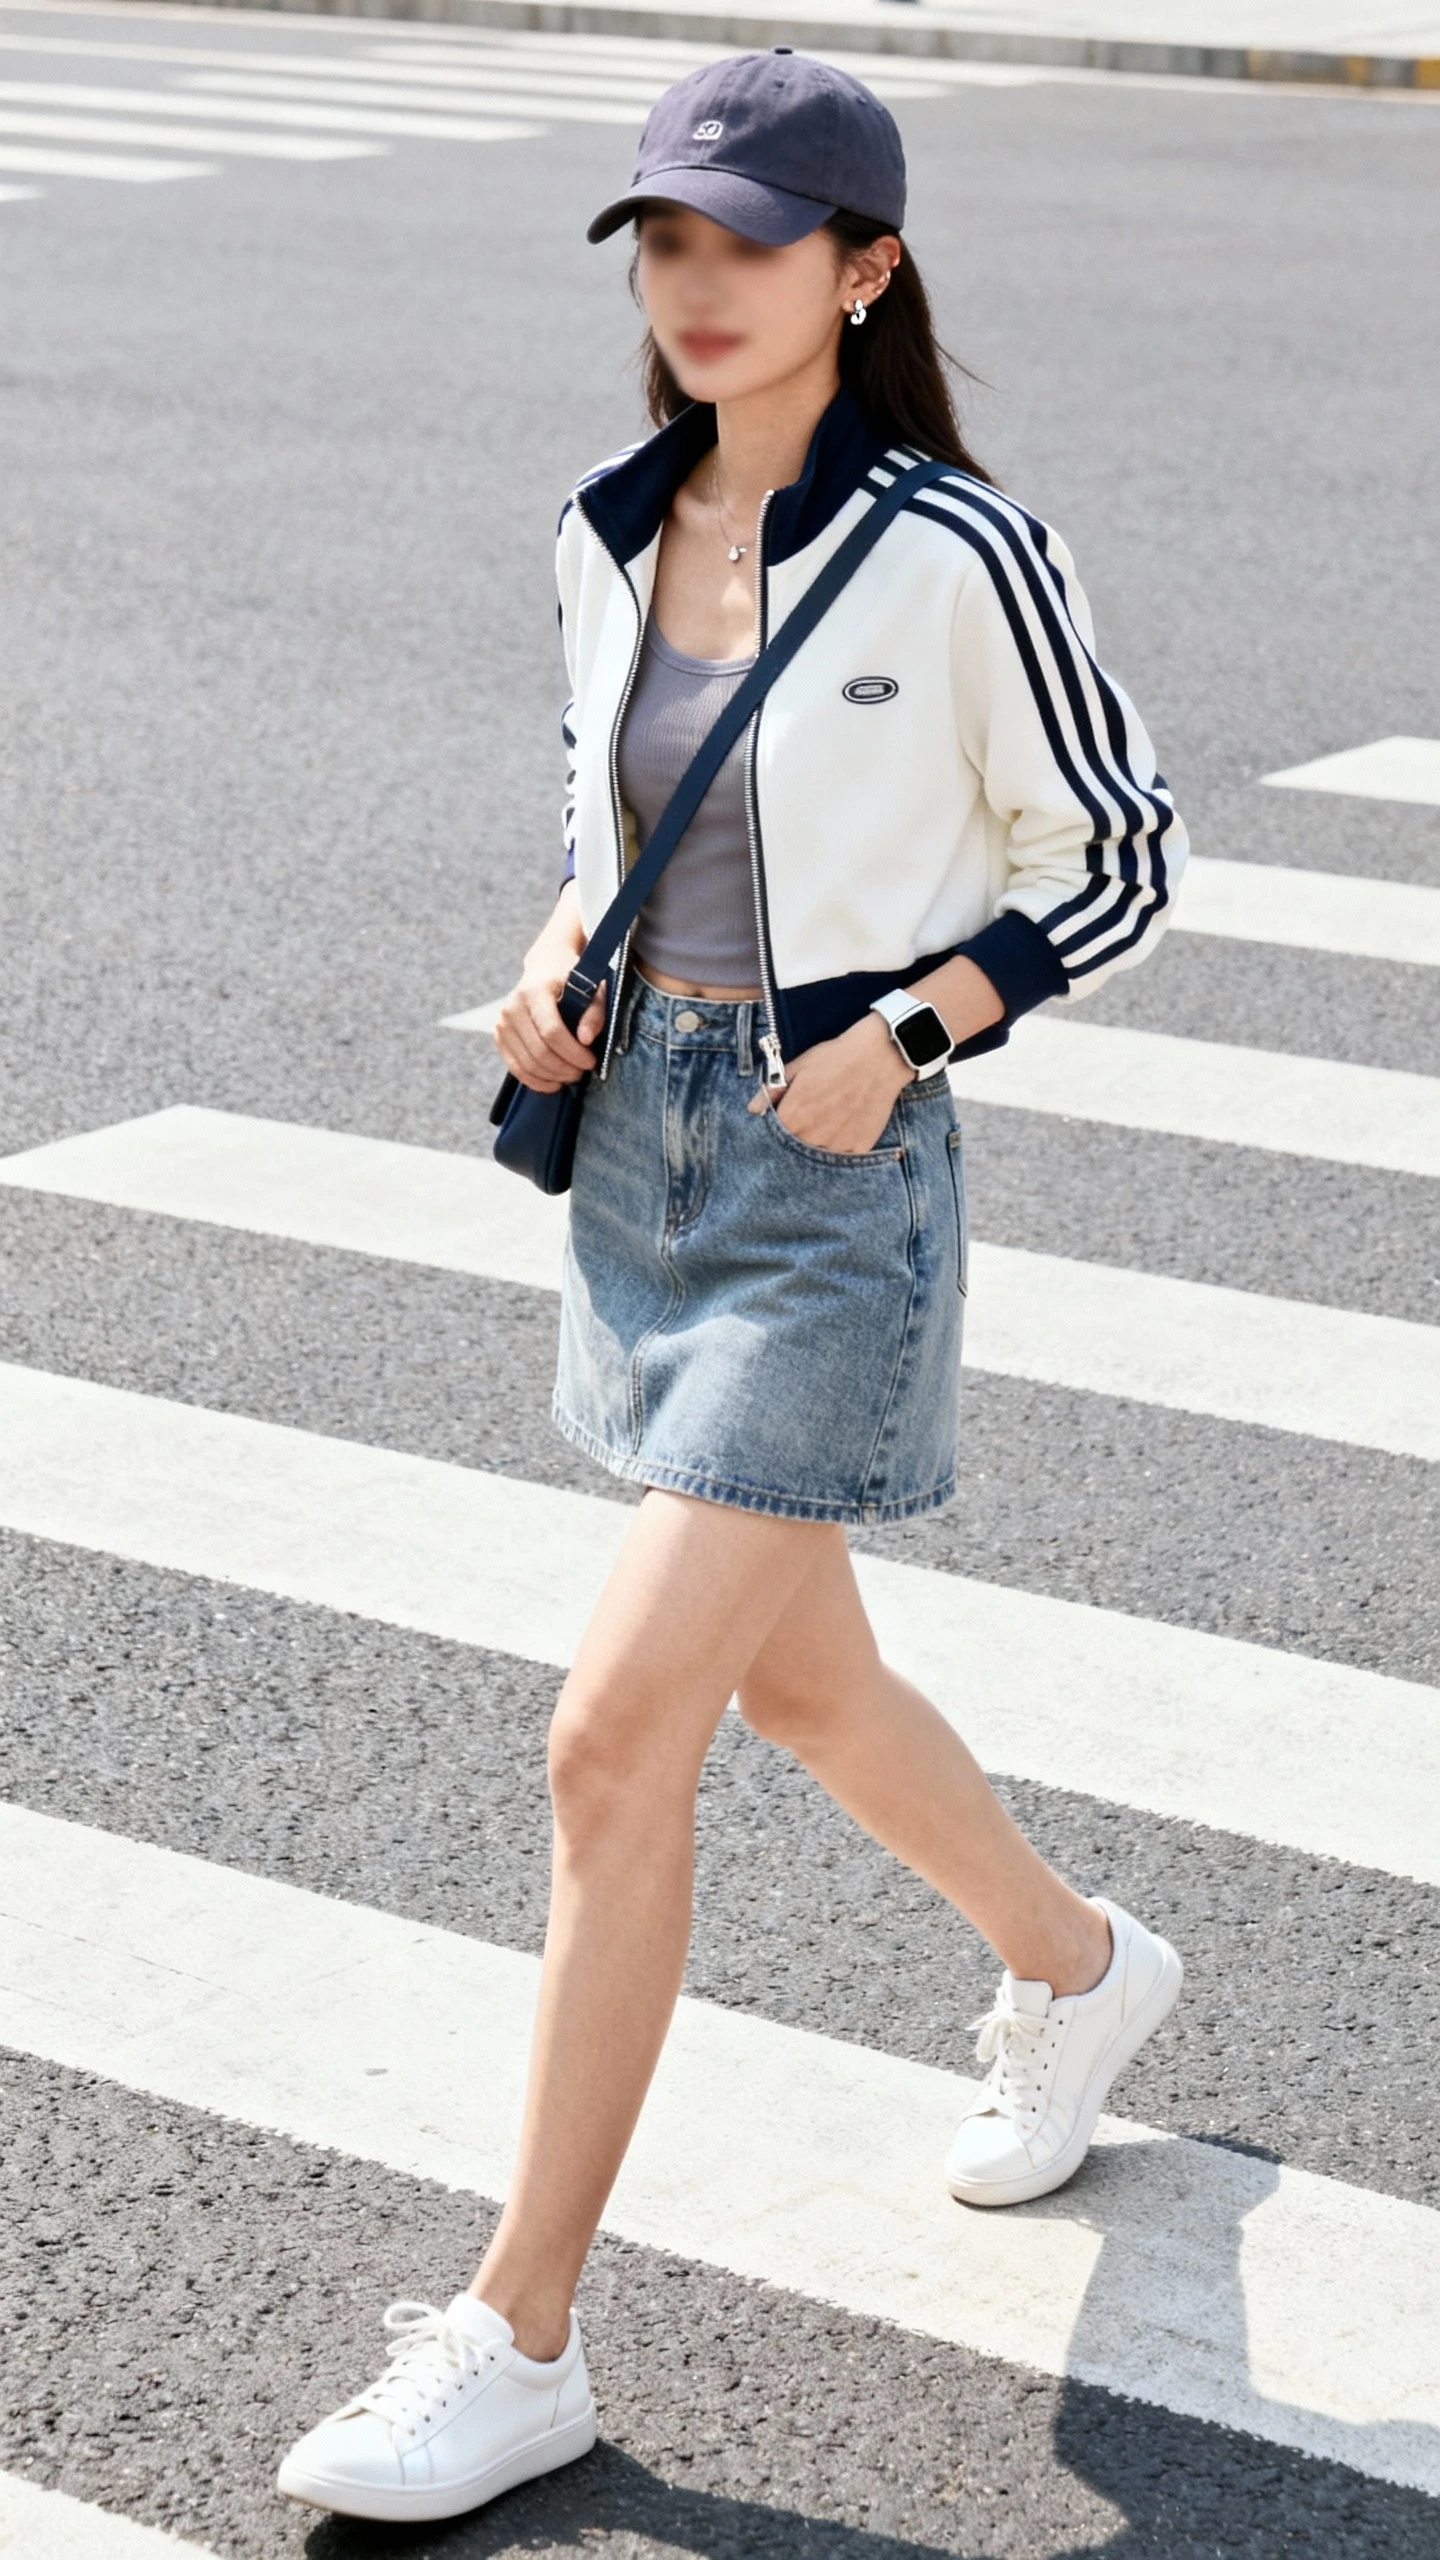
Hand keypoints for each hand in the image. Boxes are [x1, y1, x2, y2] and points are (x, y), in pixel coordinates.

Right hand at [493, 884, 606, 1092]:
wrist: (547, 965)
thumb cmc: (573, 978)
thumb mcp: (592, 988)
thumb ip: (594, 1013)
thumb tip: (586, 1040)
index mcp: (535, 990)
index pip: (551, 1031)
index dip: (573, 1053)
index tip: (591, 1061)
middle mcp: (513, 1005)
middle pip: (539, 1051)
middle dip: (564, 1068)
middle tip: (582, 1072)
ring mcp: (503, 1021)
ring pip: (526, 1063)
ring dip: (552, 1077)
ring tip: (570, 1075)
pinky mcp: (499, 1034)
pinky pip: (514, 1067)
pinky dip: (535, 1080)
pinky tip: (553, 1083)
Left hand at [750, 1013, 913, 1152]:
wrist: (879, 1056)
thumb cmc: (836, 1057)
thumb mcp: (799, 1066)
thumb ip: (772, 1091)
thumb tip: (752, 1109)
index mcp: (792, 1116)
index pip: (772, 1138)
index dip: (777, 1130)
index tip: (784, 1121)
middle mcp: (812, 1136)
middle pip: (794, 1151)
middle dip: (796, 1139)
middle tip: (809, 1120)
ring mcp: (837, 1145)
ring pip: (818, 1158)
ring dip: (817, 1146)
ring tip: (828, 1123)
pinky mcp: (859, 1148)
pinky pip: (843, 1159)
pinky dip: (840, 1149)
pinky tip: (844, 1129)